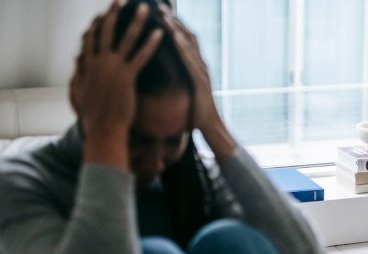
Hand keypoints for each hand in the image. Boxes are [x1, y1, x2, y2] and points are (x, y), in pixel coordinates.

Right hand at [70, 0, 162, 138]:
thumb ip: (78, 77)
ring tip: (145, 9)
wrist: (103, 130)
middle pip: (106, 32)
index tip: (101, 15)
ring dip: (136, 22)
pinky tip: (159, 33)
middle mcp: (98, 63)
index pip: (90, 40)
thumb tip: (76, 66)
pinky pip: (141, 56)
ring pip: (126, 39)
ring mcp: (112, 69)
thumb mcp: (78, 94)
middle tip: (119, 0)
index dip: (96, 26)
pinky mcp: (126, 77)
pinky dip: (150, 43)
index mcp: (87, 67)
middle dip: (113, 14)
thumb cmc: (93, 117)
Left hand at [160, 6, 236, 159]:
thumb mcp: (183, 91)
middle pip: (186, 36)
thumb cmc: (195, 112)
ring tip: (163, 16)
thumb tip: (163, 74)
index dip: (172, 25)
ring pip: (188, 45)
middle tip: (158, 6)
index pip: (183, 40)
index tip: (158, 13)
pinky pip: (190, 60)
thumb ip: (177, 79)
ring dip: (176, 29)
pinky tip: (173, 37)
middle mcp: (200, 65)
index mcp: (194, 67)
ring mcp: (201, 72)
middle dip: (173, 20)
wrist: (210, 127)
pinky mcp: (200, 81)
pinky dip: (182, 47)